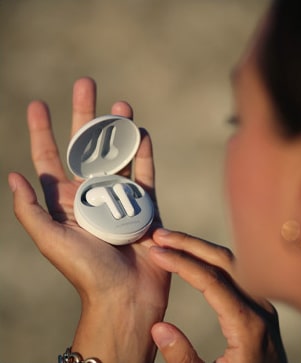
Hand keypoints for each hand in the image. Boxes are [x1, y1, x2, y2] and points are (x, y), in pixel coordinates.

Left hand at [8, 77, 169, 362]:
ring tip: (120, 105)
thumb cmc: (85, 272)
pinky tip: (142, 132)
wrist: (125, 296)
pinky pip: (145, 173)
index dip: (42, 131)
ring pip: (118, 154)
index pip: (50, 159)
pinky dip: (144, 153)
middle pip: (86, 148)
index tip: (37, 104)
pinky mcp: (145, 204)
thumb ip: (30, 209)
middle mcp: (91, 193)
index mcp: (65, 201)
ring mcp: (119, 196)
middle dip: (85, 116)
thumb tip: (13, 175)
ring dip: (118, 129)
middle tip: (86, 84)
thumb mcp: (50, 240)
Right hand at [149, 229, 286, 362]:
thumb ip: (184, 358)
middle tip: (161, 235)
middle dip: (189, 244)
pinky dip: (209, 258)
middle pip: (222, 260)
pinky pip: (233, 270)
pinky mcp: (258, 303)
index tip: (157, 252)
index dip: (180, 262)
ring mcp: (261, 302)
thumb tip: (158, 327)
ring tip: (172, 240)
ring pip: (230, 261)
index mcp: (248, 324)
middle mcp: (259, 306)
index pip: (210, 279)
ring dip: (199, 247)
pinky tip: (193, 256)